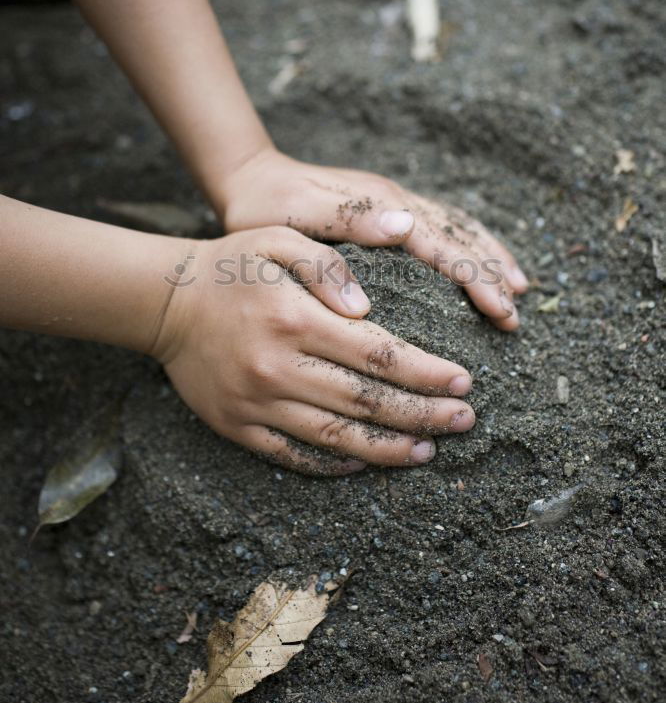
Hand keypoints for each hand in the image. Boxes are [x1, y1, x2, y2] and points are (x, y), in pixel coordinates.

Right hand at [152, 227, 475, 475]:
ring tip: (428, 450)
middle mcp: (279, 368)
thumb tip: (369, 309)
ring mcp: (257, 404)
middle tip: (465, 420)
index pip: (379, 356)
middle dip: (424, 414)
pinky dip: (335, 464)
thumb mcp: (279, 239)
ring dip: (389, 447)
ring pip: (336, 438)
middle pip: (367, 402)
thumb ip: (328, 264)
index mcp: (296, 320)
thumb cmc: (232, 266)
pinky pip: (294, 456)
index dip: (427, 373)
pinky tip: (366, 462)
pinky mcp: (239, 427)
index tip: (464, 382)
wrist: (165, 304)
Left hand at [219, 149, 528, 330]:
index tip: (500, 309)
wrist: (249, 177)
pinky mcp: (387, 210)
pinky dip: (469, 247)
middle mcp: (394, 201)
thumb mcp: (295, 214)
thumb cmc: (265, 206)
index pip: (440, 244)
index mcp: (378, 205)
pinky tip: (480, 265)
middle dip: (492, 275)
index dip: (474, 277)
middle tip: (516, 317)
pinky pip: (441, 227)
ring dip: (490, 258)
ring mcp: (393, 203)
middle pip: (458, 236)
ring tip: (519, 291)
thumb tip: (406, 226)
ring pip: (457, 229)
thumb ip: (347, 219)